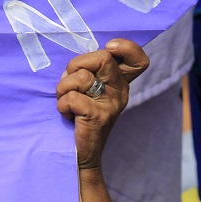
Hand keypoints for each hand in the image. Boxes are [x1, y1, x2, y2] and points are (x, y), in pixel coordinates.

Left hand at [57, 39, 148, 171]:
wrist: (83, 154)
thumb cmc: (80, 116)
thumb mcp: (90, 91)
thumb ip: (90, 72)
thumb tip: (74, 63)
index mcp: (120, 82)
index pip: (138, 60)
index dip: (126, 47)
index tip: (109, 49)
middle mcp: (120, 91)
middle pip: (103, 57)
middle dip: (76, 65)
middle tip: (70, 82)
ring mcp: (111, 104)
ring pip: (82, 77)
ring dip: (63, 88)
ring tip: (66, 101)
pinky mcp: (97, 116)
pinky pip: (72, 98)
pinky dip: (62, 105)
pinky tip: (68, 115)